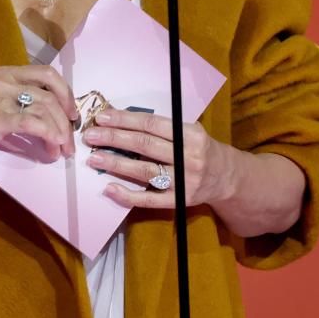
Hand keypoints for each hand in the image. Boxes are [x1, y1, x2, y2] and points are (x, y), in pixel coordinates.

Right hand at [0, 66, 78, 178]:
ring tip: (61, 151)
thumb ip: (32, 102)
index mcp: (7, 73)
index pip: (47, 73)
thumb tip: (69, 113)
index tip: (73, 115)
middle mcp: (1, 79)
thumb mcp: (10, 108)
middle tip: (69, 143)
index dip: (66, 93)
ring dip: (59, 133)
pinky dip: (47, 135)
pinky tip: (52, 147)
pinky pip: (30, 123)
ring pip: (43, 109)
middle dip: (65, 121)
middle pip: (48, 95)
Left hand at [81, 109, 234, 208]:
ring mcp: (184, 181)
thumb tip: (123, 120)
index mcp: (190, 135)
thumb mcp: (190, 131)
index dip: (125, 120)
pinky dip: (128, 195)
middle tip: (90, 136)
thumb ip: (164, 127)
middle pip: (144, 145)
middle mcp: (188, 157)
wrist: (228, 178)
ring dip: (116, 164)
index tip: (102, 117)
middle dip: (114, 139)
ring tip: (94, 158)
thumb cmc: (201, 149)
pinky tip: (109, 188)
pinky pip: (150, 199)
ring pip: (144, 170)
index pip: (152, 124)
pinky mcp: (179, 201)